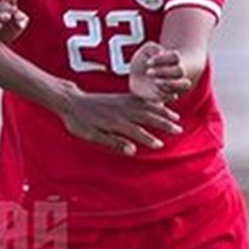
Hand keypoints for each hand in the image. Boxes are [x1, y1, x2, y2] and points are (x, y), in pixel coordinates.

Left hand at [59, 89, 182, 156]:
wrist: (71, 102)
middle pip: (147, 116)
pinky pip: (140, 97)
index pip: (136, 131)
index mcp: (114, 122)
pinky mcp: (120, 97)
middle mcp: (121, 110)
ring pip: (147, 105)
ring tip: (176, 117)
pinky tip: (161, 102)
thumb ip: (112, 142)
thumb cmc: (79, 122)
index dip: (148, 139)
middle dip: (164, 123)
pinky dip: (153, 99)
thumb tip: (132, 151)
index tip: (160, 145)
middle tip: (178, 130)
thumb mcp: (92, 136)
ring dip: (162, 110)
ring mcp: (122, 102)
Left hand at [129, 42, 190, 102]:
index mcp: (172, 59)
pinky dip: (165, 94)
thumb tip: (161, 52)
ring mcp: (175, 83)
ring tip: (155, 82)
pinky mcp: (169, 94)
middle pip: (180, 71)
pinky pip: (173, 96)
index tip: (147, 62)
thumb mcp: (145, 51)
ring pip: (184, 84)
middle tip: (148, 72)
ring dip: (169, 83)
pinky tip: (154, 89)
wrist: (137, 77)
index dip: (162, 59)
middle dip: (164, 71)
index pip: (175, 57)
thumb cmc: (143, 61)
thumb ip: (152, 48)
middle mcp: (176, 71)